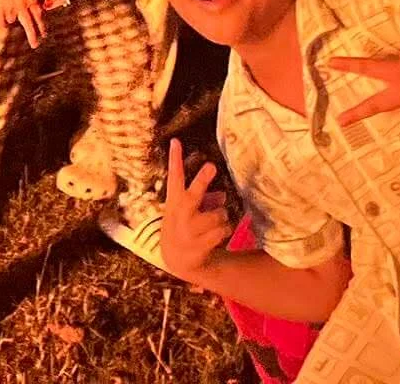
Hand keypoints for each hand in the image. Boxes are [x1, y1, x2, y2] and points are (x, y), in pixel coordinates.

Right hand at [0, 0, 45, 46]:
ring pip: (11, 20)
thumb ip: (30, 1)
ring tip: (7, 2)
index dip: (41, 27)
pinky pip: (1, 21)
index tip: (44, 36)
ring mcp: (9, 6)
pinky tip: (0, 12)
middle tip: (35, 45)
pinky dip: (1, 20)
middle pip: (28, 24)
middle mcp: (21, 4)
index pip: (38, 16)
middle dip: (32, 36)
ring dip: (10, 15)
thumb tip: (33, 13)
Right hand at [159, 139, 232, 285]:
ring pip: (219, 214)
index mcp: (174, 200)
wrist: (176, 259)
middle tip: (211, 166)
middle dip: (203, 179)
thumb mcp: (186, 209)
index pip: (174, 175)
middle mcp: (181, 213)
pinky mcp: (200, 245)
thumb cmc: (184, 224)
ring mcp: (189, 231)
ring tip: (213, 223)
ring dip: (221, 217)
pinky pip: (224, 230)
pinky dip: (224, 231)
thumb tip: (223, 195)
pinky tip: (215, 236)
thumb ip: (203, 197)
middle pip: (195, 193)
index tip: (176, 141)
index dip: (175, 158)